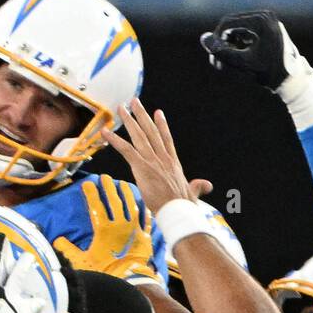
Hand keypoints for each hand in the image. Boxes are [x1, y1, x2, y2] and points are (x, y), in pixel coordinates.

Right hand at [53, 174, 156, 281]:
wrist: (129, 281)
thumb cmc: (104, 271)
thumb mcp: (81, 261)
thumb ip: (68, 249)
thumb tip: (57, 241)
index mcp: (104, 229)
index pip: (96, 205)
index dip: (91, 193)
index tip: (87, 183)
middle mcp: (120, 225)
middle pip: (115, 201)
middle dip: (109, 187)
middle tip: (105, 178)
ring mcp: (134, 230)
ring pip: (132, 206)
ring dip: (127, 194)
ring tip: (123, 184)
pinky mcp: (145, 238)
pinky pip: (146, 221)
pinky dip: (145, 213)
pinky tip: (143, 207)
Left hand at [101, 100, 211, 214]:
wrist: (178, 211)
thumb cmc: (184, 205)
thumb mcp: (192, 192)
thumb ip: (197, 186)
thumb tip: (207, 185)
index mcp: (173, 163)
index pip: (166, 139)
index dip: (161, 125)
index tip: (158, 112)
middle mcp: (163, 158)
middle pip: (151, 131)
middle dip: (142, 115)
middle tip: (134, 102)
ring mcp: (152, 161)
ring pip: (139, 135)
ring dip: (129, 120)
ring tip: (121, 108)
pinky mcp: (142, 167)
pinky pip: (126, 149)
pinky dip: (114, 140)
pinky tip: (105, 131)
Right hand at [199, 10, 312, 98]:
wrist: (293, 79)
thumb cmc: (269, 72)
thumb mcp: (242, 63)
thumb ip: (221, 52)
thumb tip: (203, 38)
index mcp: (261, 20)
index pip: (227, 23)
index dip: (216, 39)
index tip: (213, 55)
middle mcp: (265, 15)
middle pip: (231, 24)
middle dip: (223, 42)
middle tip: (219, 60)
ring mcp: (267, 20)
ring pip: (236, 29)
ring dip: (229, 44)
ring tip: (230, 61)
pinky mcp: (267, 27)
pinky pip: (244, 32)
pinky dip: (238, 44)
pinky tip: (241, 58)